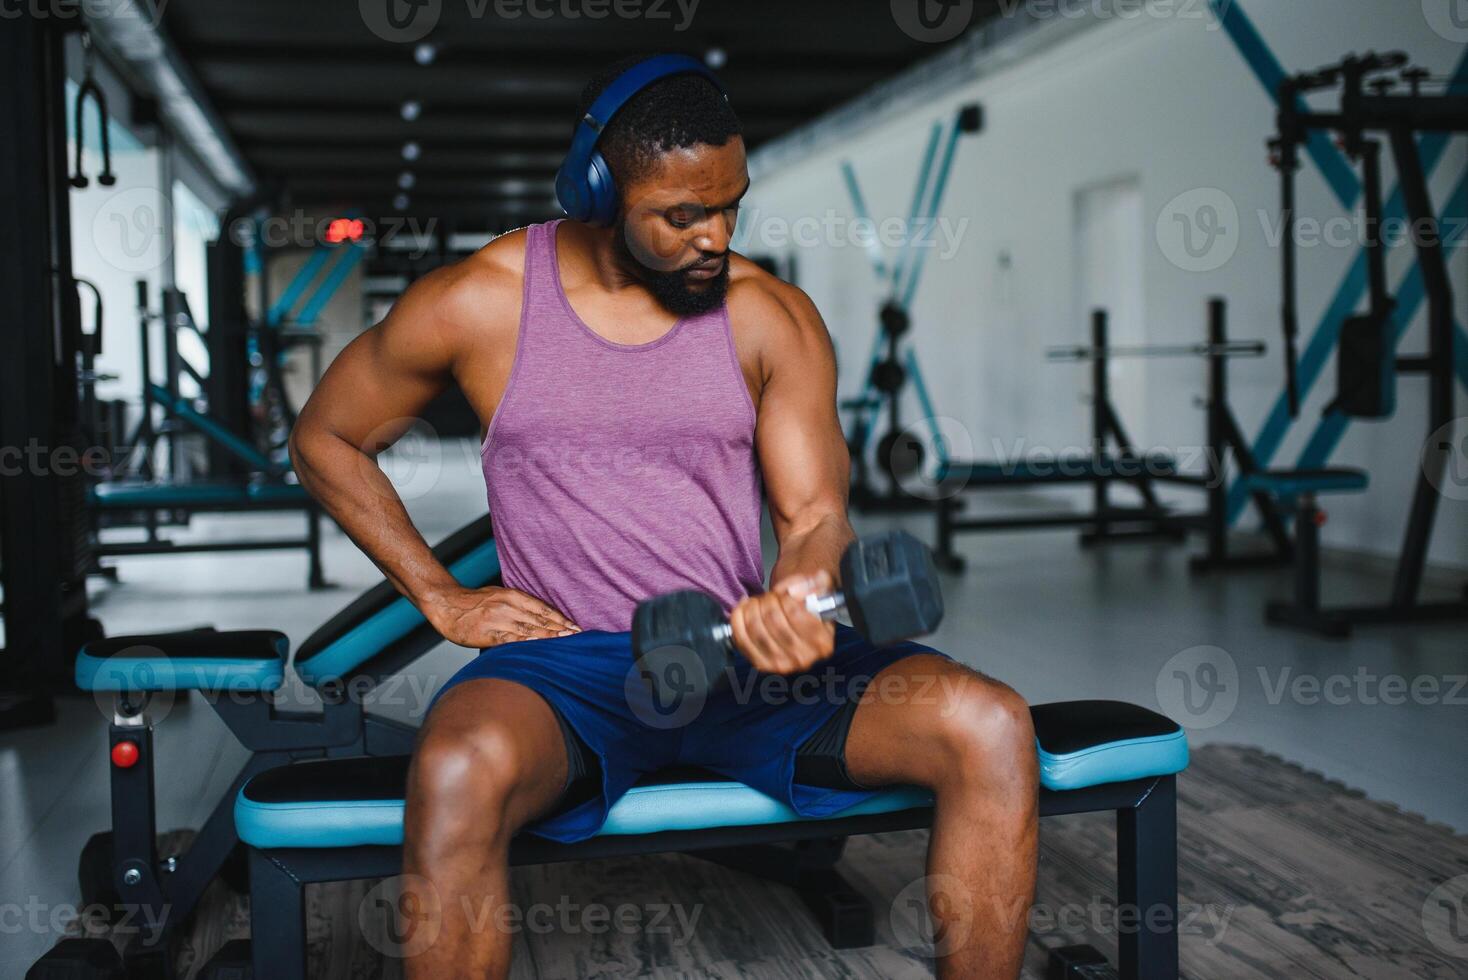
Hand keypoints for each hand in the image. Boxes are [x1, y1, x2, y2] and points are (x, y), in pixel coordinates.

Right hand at [426, 586, 579, 648]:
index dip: (560, 618)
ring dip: (549, 637)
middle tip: (579, 635)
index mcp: (512, 595)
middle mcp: (507, 606)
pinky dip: (527, 644)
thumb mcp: (498, 595)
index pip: (542, 608)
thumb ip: (518, 604)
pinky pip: (511, 640)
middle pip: (539, 619)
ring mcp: (498, 620)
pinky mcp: (488, 634)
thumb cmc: (473, 602)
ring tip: (566, 642)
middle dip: (560, 628)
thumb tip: (539, 615)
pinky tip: (539, 648)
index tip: (575, 626)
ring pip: (529, 629)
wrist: (446, 604)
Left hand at [729, 570, 835, 675]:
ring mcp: (781, 664)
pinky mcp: (761, 664)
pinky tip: (744, 609)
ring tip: (758, 601)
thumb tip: (794, 591)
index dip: (783, 597)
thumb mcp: (821, 585)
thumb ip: (815, 582)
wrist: (798, 619)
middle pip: (773, 620)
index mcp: (822, 641)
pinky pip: (741, 639)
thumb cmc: (809, 603)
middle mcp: (803, 657)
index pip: (795, 613)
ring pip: (756, 628)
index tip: (784, 592)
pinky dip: (738, 619)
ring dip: (752, 608)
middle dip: (767, 600)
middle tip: (770, 596)